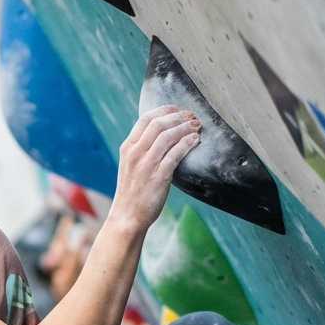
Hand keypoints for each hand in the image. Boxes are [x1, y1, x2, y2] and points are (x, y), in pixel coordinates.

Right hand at [110, 105, 200, 231]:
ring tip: (197, 126)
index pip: (145, 120)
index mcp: (127, 148)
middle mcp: (135, 153)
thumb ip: (141, 150)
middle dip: (177, 117)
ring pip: (168, 136)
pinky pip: (175, 154)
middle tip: (192, 116)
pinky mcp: (158, 177)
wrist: (127, 217)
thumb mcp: (130, 166)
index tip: (176, 108)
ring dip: (185, 127)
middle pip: (158, 124)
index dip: (163, 110)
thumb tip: (161, 136)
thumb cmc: (132, 193)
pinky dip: (187, 143)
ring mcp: (146, 165)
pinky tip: (196, 140)